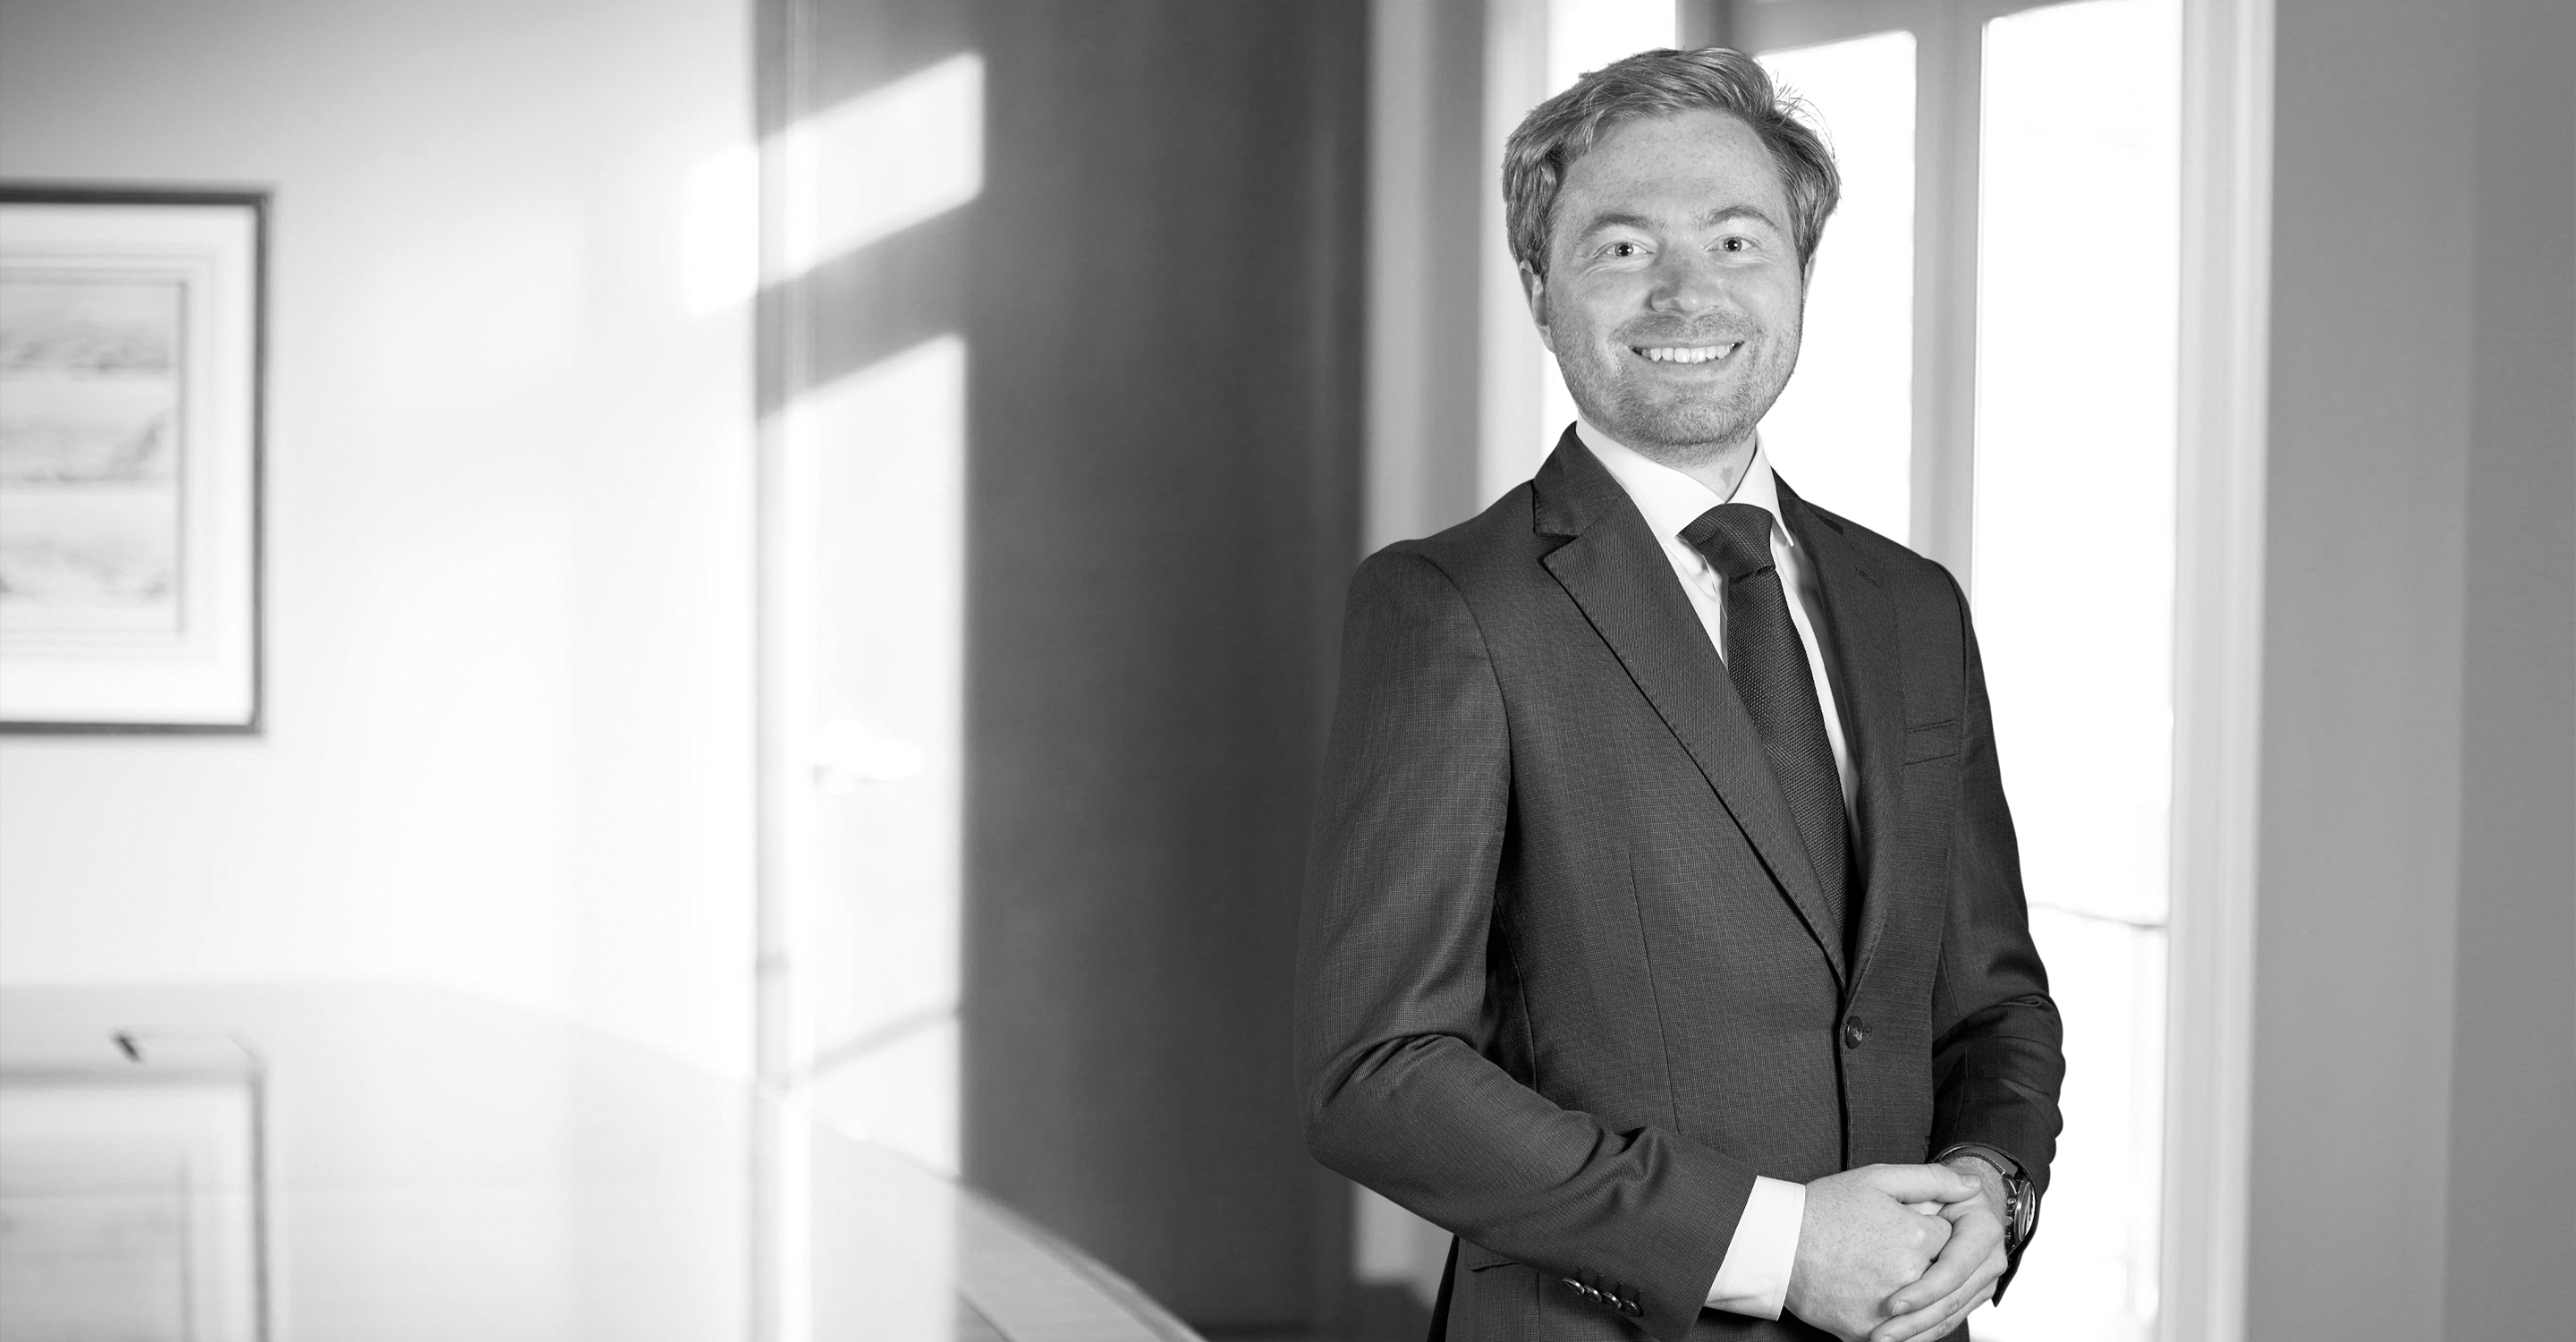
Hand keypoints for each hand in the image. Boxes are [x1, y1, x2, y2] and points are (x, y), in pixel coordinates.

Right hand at [1784, 1164, 1976, 1341]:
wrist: (1777, 1244)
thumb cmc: (1823, 1208)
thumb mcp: (1877, 1179)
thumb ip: (1932, 1179)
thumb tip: (1976, 1185)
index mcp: (1917, 1235)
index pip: (1951, 1238)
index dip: (1933, 1229)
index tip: (1911, 1226)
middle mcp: (1910, 1275)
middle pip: (1943, 1276)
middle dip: (1928, 1264)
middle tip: (1893, 1252)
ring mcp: (1890, 1309)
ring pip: (1927, 1310)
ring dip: (1921, 1298)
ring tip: (1888, 1275)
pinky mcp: (1869, 1332)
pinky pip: (1902, 1335)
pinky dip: (1901, 1323)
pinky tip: (1884, 1302)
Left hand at [1869, 1157, 2010, 1341]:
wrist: (1952, 1203)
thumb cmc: (1934, 1189)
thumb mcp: (1928, 1177)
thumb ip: (1938, 1178)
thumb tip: (1968, 1185)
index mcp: (1983, 1232)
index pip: (1953, 1269)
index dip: (1923, 1290)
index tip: (1892, 1304)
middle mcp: (1989, 1262)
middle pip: (1952, 1301)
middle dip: (1914, 1322)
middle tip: (1880, 1335)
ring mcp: (1981, 1283)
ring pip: (1950, 1317)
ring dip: (1916, 1333)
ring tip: (1881, 1340)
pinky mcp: (1968, 1297)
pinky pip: (1946, 1320)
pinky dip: (1921, 1332)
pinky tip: (1897, 1339)